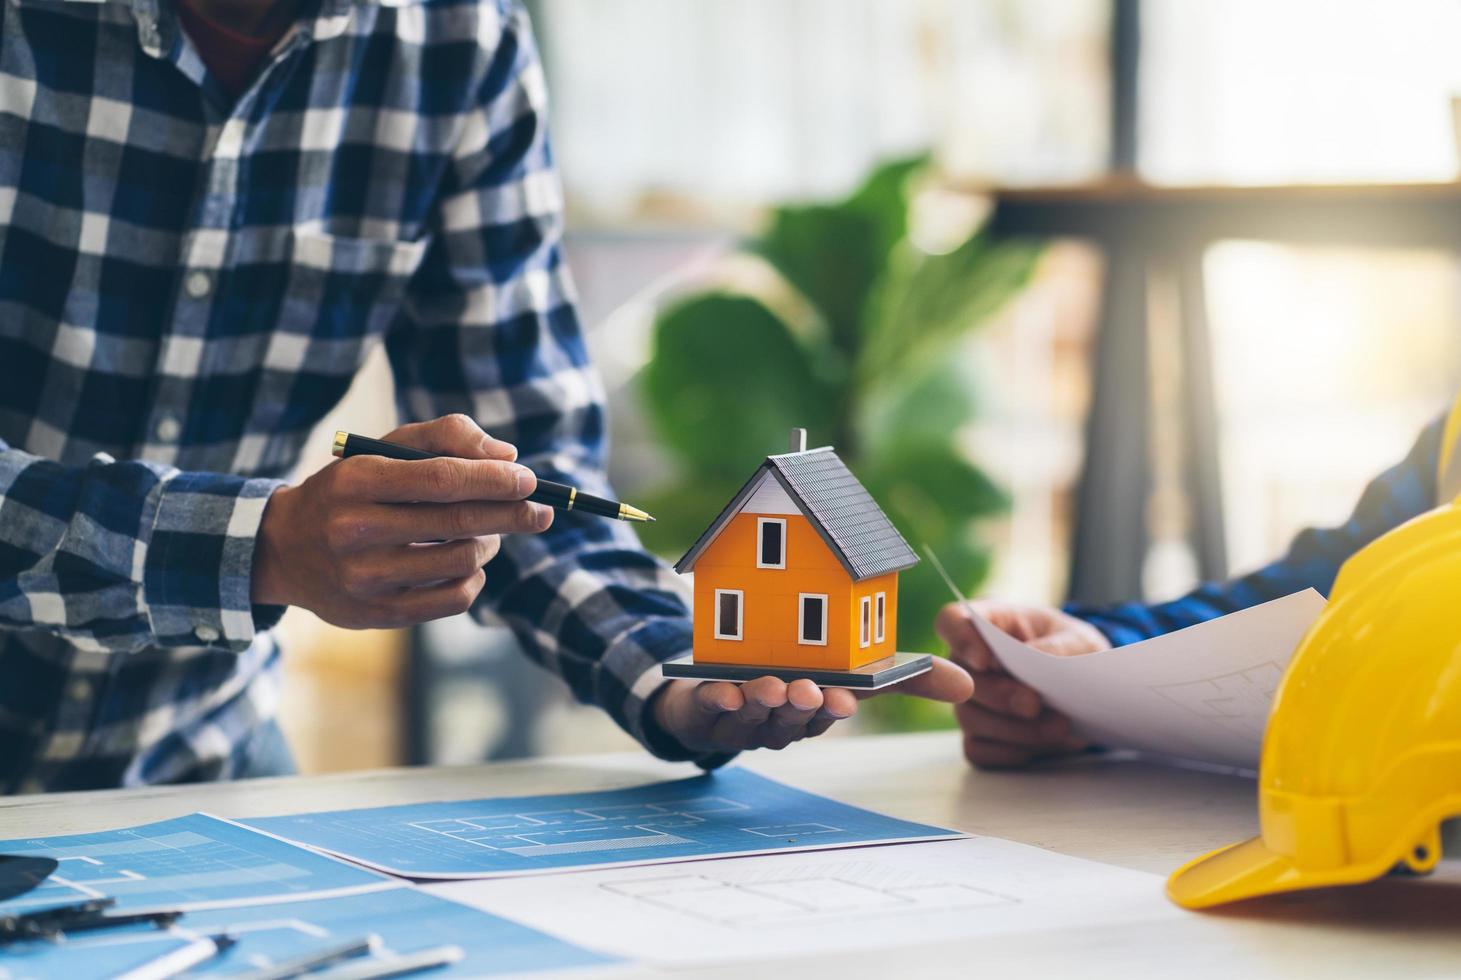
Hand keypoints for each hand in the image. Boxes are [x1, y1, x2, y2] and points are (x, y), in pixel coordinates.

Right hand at [251, 414, 553, 628]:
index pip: (441, 479)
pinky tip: (470, 564)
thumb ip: (446, 437)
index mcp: (356, 480)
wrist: (285, 549)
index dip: (493, 479)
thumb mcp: (385, 448)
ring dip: (490, 543)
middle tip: (542, 511)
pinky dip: (475, 578)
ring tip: (490, 532)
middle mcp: (355, 530)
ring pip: (461, 561)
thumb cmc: (352, 489)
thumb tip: (507, 455)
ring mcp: (364, 578)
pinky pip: (453, 600)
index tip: (528, 479)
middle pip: (457, 522)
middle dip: (511, 514)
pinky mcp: (377, 614)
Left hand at [651, 659, 974, 754]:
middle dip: (799, 706)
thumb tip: (970, 686)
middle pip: (789, 718)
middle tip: (806, 689)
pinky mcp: (703, 709)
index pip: (825, 715)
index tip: (842, 699)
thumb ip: (908, 680)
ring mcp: (739, 718)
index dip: (832, 709)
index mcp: (813, 714)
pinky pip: (707, 710)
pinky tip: (720, 691)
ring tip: (768, 685)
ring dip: (760, 701)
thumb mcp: (854, 675)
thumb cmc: (799, 680)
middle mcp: (777, 721)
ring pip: (751, 715)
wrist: (719, 693)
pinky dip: (714, 700)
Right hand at [936, 600, 1110, 768]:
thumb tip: (1036, 657)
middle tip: (1033, 704)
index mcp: (989, 624)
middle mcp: (968, 662)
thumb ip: (1060, 647)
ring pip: (970, 718)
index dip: (959, 638)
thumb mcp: (1080, 640)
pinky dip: (1013, 751)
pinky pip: (980, 750)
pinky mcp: (979, 736)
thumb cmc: (1074, 652)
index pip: (952, 621)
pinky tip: (1043, 745)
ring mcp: (970, 702)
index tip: (984, 659)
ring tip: (1058, 728)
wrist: (1087, 690)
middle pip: (958, 677)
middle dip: (998, 695)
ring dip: (1015, 729)